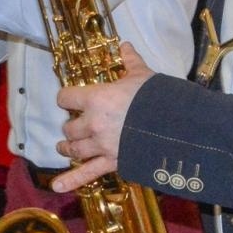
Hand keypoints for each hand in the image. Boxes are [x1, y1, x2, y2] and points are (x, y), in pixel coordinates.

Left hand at [51, 42, 154, 192]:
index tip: (69, 98)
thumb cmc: (156, 97)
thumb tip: (125, 45)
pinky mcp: (112, 161)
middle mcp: (93, 123)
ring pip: (74, 149)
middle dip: (71, 126)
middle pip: (69, 127)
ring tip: (65, 147)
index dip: (67, 97)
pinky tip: (57, 186)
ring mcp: (101, 145)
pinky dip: (71, 180)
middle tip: (74, 125)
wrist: (175, 124)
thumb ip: (130, 62)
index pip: (66, 97)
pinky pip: (88, 173)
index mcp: (97, 98)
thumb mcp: (143, 75)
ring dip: (68, 148)